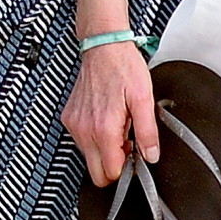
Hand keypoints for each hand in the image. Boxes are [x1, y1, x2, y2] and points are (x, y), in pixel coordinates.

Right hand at [63, 40, 158, 185]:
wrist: (103, 47)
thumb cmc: (123, 67)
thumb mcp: (144, 98)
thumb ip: (147, 131)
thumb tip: (151, 155)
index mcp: (104, 128)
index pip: (111, 172)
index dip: (126, 167)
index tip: (134, 153)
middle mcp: (84, 130)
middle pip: (96, 172)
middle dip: (114, 164)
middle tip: (127, 142)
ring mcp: (74, 125)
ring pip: (89, 157)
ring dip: (106, 149)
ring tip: (119, 125)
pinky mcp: (69, 119)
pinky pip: (82, 141)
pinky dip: (95, 137)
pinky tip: (107, 119)